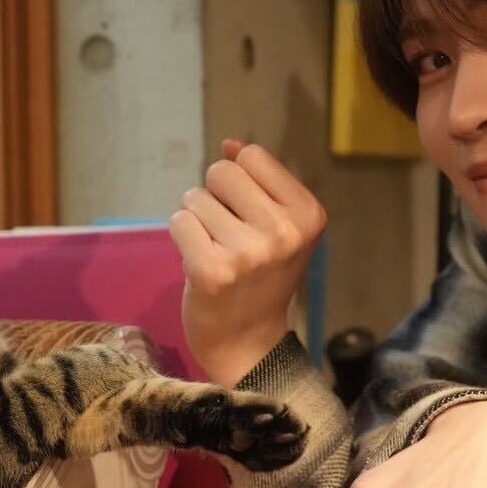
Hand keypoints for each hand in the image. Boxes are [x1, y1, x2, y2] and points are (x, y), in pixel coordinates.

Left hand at [169, 140, 326, 386]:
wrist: (249, 344)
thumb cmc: (260, 279)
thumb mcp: (275, 226)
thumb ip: (256, 181)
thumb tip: (229, 144)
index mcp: (308, 215)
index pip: (252, 157)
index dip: (240, 181)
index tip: (248, 215)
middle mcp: (284, 232)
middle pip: (221, 172)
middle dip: (215, 197)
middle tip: (226, 234)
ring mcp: (249, 253)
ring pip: (195, 198)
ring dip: (197, 221)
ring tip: (215, 252)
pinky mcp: (212, 271)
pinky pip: (178, 222)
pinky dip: (181, 239)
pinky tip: (199, 264)